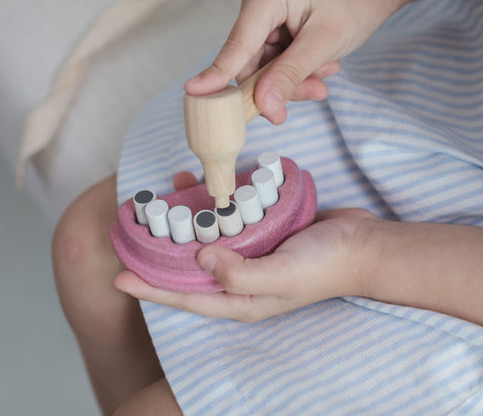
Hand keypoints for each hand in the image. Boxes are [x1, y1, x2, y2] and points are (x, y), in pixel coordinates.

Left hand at [114, 172, 380, 320]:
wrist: (364, 244)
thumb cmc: (325, 266)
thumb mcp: (280, 276)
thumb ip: (239, 273)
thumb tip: (199, 258)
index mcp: (241, 300)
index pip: (186, 298)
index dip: (151, 288)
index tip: (119, 275)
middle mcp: (241, 279)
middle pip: (190, 269)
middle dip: (161, 250)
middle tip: (136, 227)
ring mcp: (253, 254)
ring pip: (207, 239)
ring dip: (187, 218)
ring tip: (168, 193)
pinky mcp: (265, 231)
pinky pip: (230, 218)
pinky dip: (215, 203)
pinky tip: (205, 184)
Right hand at [184, 0, 403, 123]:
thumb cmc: (356, 3)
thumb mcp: (325, 44)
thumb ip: (291, 74)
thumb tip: (262, 106)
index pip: (238, 45)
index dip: (218, 74)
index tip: (194, 94)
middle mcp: (256, 2)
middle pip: (249, 63)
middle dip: (281, 84)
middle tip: (317, 91)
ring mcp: (262, 15)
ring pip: (263, 69)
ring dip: (294, 80)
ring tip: (326, 73)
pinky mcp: (271, 27)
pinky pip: (274, 64)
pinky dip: (296, 72)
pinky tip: (322, 65)